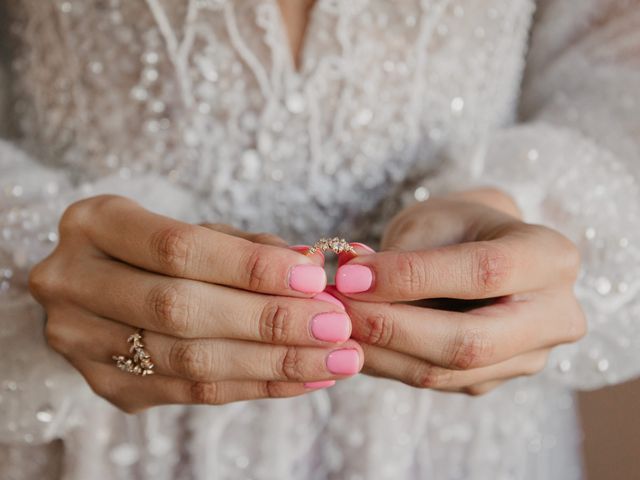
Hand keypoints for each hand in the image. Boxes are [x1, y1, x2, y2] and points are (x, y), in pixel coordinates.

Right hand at [29, 195, 361, 412]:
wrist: (105, 286)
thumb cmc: (161, 249)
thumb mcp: (197, 232)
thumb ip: (249, 248)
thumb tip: (311, 264)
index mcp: (94, 225)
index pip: (177, 248)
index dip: (248, 266)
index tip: (314, 277)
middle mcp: (74, 283)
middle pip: (181, 310)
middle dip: (269, 321)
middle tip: (335, 326)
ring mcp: (82, 342)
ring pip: (189, 361)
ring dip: (272, 362)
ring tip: (334, 359)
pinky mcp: (108, 385)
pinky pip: (191, 393)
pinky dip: (255, 386)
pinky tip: (303, 379)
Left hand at [331, 188, 584, 394]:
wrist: (481, 249)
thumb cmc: (458, 225)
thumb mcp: (434, 219)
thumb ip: (400, 254)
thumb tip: (348, 284)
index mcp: (550, 257)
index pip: (483, 273)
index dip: (412, 278)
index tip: (349, 276)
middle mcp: (554, 315)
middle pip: (471, 341)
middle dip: (392, 329)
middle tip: (335, 311)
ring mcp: (528, 356)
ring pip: (447, 371)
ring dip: (379, 352)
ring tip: (332, 326)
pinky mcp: (494, 378)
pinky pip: (435, 380)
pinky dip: (387, 363)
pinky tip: (354, 343)